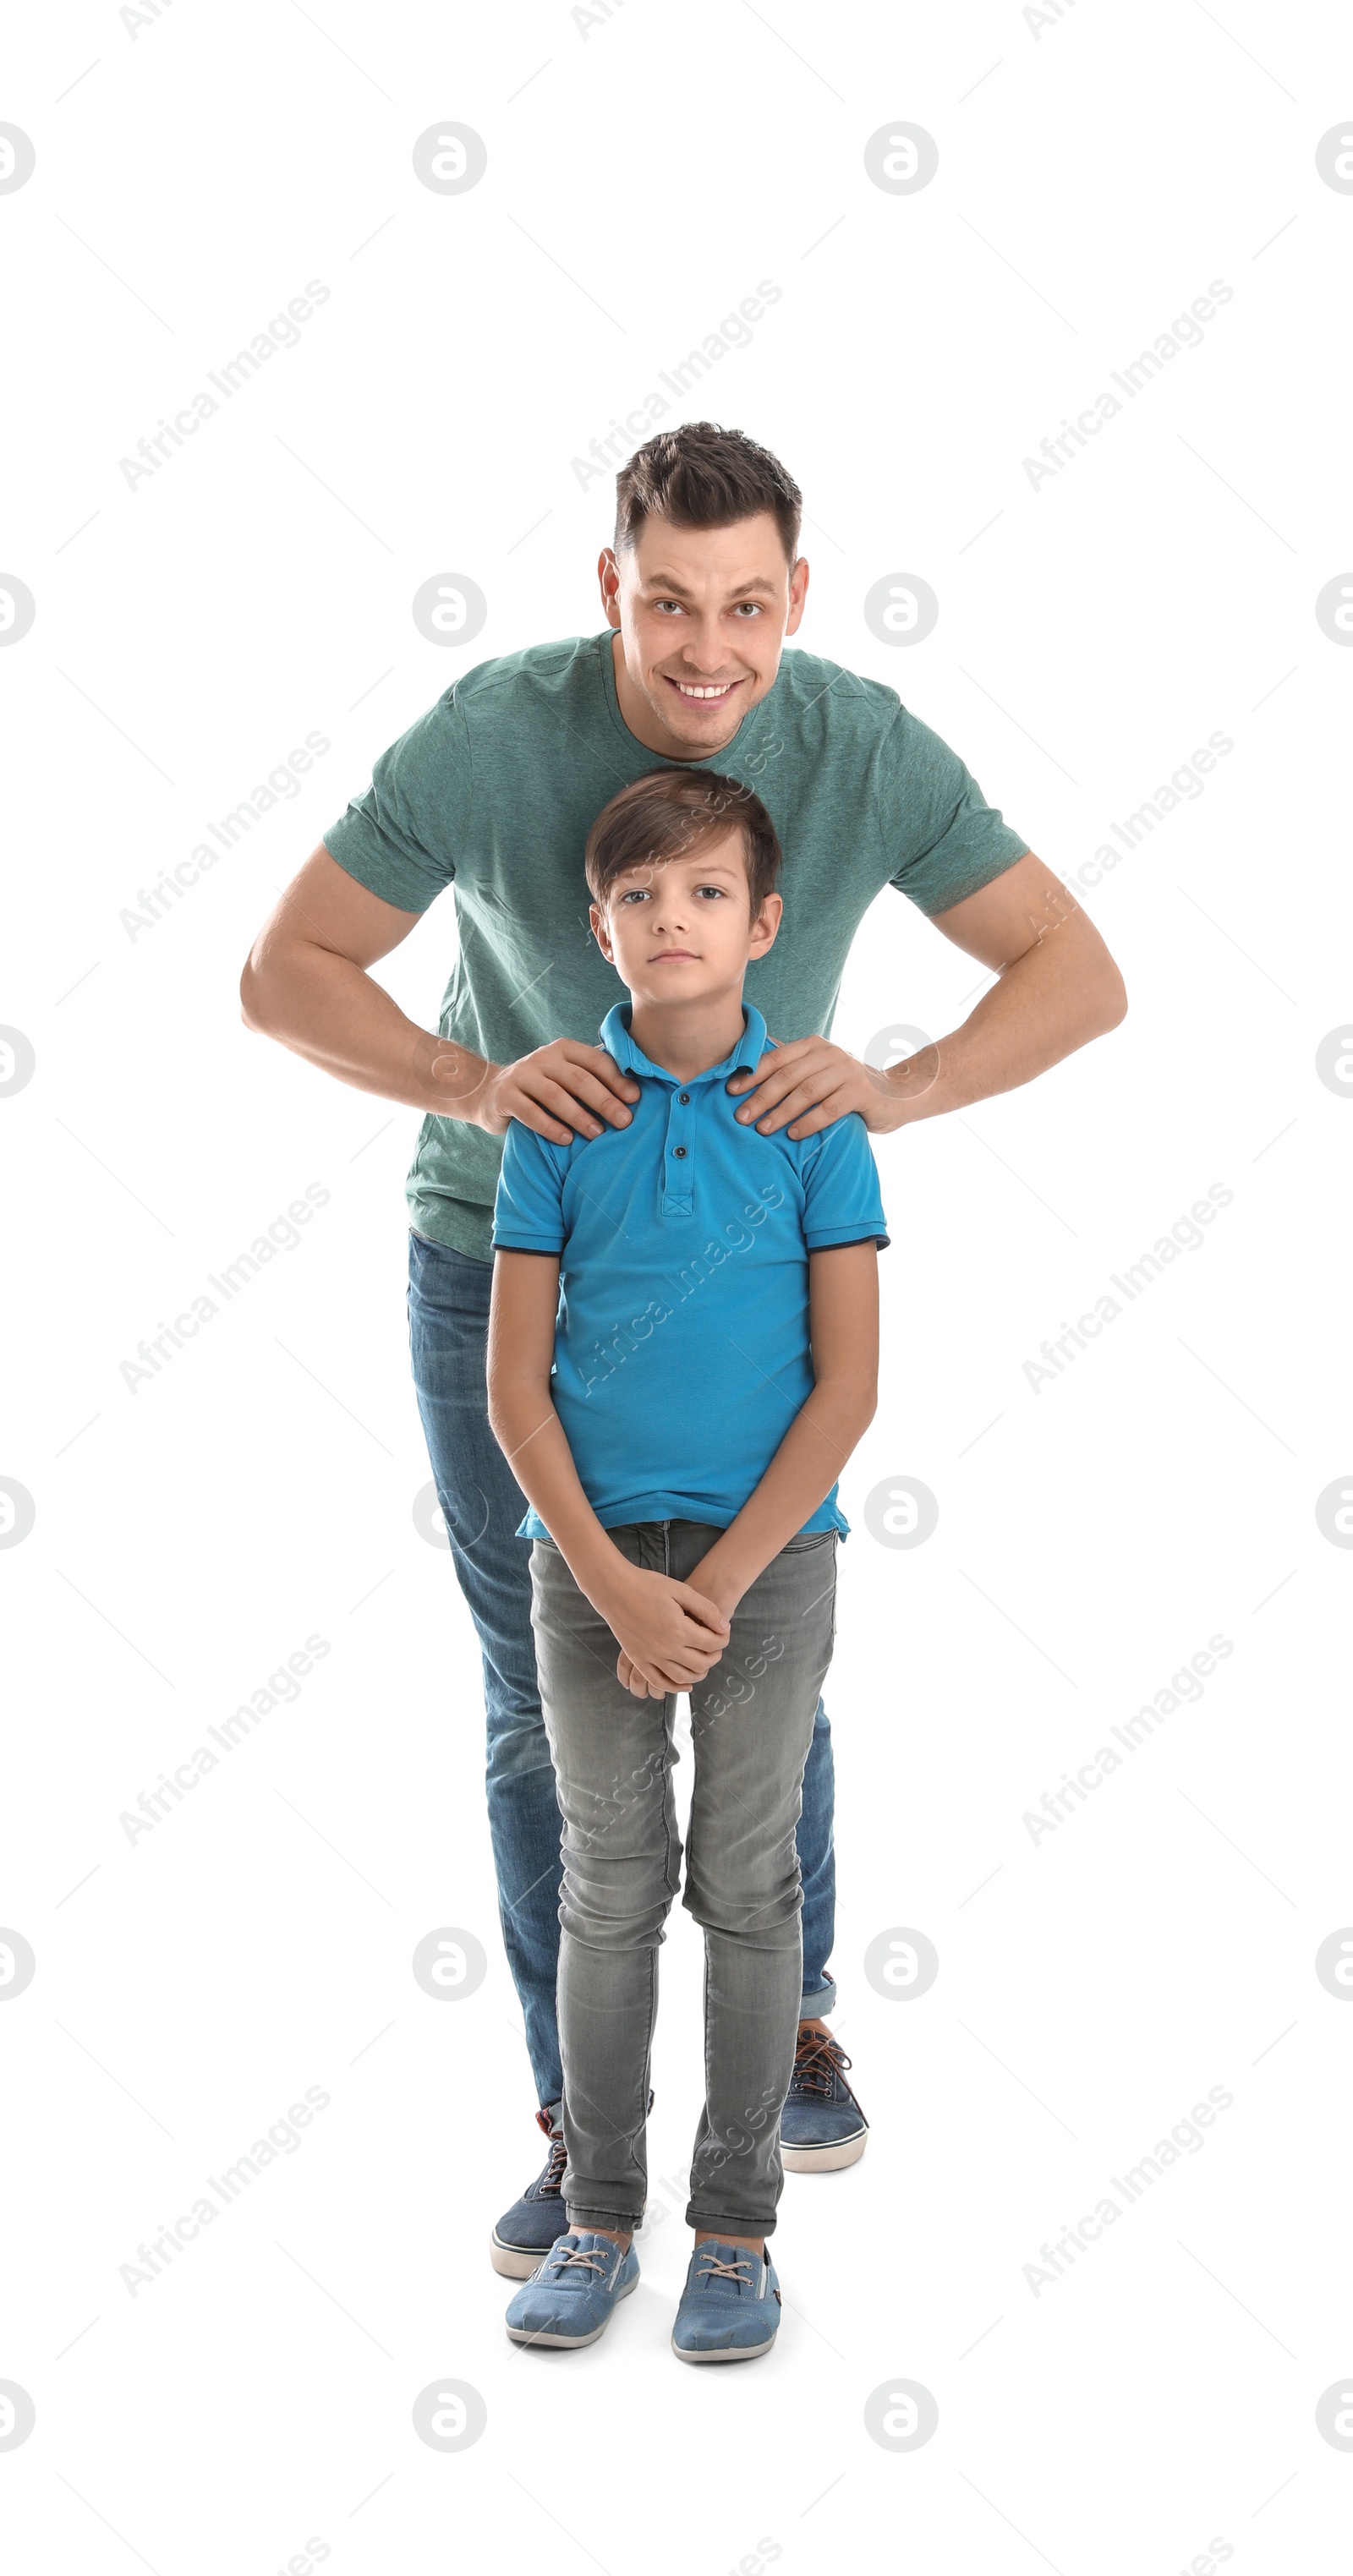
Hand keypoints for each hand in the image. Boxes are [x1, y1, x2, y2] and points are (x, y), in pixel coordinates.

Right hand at [476, 1040, 640, 1145]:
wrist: (490, 1093)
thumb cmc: (541, 1088)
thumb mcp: (564, 1076)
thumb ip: (591, 1078)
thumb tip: (635, 1093)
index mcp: (563, 1049)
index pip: (595, 1061)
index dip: (616, 1079)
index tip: (635, 1099)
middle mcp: (542, 1058)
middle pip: (578, 1078)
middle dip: (604, 1100)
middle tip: (623, 1121)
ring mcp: (521, 1075)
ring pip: (555, 1095)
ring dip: (579, 1115)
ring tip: (597, 1134)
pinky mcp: (505, 1096)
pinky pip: (530, 1112)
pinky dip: (550, 1126)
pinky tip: (566, 1140)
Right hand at [601, 1565, 729, 1699]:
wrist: (614, 1589)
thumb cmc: (648, 1585)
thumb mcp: (681, 1590)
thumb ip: (706, 1609)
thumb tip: (724, 1627)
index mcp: (678, 1629)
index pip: (711, 1643)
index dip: (722, 1638)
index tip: (723, 1632)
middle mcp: (665, 1648)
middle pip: (700, 1663)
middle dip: (714, 1657)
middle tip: (716, 1647)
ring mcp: (650, 1656)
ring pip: (681, 1677)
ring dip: (697, 1674)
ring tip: (704, 1665)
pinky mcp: (638, 1659)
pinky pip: (658, 1681)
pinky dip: (673, 1687)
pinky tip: (685, 1685)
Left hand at [726, 1038, 927, 1138]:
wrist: (896, 1095)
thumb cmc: (847, 1088)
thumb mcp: (820, 1073)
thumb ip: (793, 1071)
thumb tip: (747, 1076)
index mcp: (814, 1046)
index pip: (777, 1058)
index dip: (752, 1074)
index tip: (730, 1091)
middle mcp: (830, 1054)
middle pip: (788, 1075)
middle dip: (761, 1097)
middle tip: (742, 1117)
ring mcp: (848, 1071)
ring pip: (807, 1091)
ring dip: (781, 1111)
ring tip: (763, 1129)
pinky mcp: (862, 1092)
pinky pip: (829, 1108)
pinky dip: (808, 1122)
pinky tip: (793, 1134)